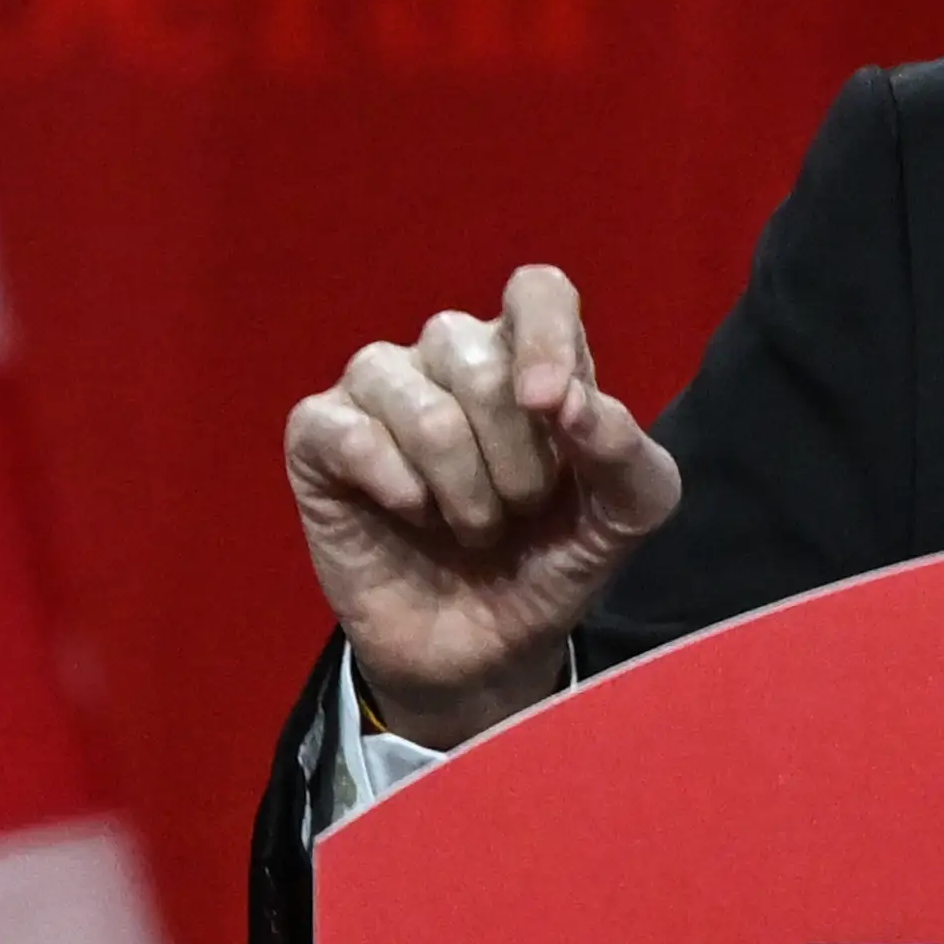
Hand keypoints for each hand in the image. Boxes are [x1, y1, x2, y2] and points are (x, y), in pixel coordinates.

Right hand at [282, 264, 681, 747]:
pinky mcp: (320, 434)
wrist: (486, 653)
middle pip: (476, 356)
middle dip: (514, 459)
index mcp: (530, 355)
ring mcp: (381, 387)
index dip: (544, 338)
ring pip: (417, 399)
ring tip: (471, 527)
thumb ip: (624, 453)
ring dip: (459, 487)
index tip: (551, 406)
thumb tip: (571, 402)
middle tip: (518, 511)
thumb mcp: (623, 517)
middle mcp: (451, 354)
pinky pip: (350, 433)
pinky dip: (396, 487)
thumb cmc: (552, 563)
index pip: (537, 291)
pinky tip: (411, 515)